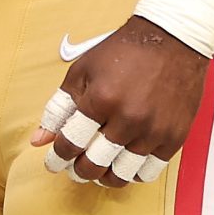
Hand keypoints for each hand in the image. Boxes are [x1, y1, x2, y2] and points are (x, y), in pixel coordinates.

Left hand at [31, 16, 208, 187]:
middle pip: (94, 165)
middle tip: (74, 168)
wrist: (172, 38)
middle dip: (78, 171)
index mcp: (101, 99)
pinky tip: (124, 163)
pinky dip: (132, 173)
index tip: (53, 162)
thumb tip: (39, 140)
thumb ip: (59, 107)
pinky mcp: (175, 136)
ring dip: (104, 176)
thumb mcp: (83, 70)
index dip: (57, 157)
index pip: (70, 144)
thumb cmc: (124, 51)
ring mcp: (154, 130)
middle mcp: (129, 119)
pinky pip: (149, 172)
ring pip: (121, 175)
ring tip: (98, 169)